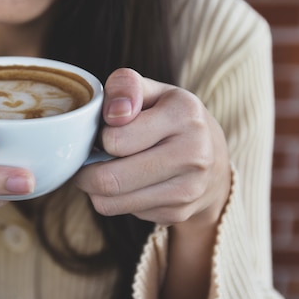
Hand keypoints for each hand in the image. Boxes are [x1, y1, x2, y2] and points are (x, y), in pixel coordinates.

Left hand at [73, 68, 230, 228]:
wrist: (213, 158)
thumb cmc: (170, 117)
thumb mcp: (151, 90)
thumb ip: (125, 86)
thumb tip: (111, 113)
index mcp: (184, 114)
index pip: (115, 139)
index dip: (99, 137)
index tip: (104, 132)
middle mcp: (192, 153)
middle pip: (109, 179)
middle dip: (85, 171)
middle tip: (85, 160)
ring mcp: (188, 188)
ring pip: (111, 202)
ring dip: (94, 189)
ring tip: (101, 170)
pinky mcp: (178, 213)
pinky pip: (123, 211)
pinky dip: (114, 200)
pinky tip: (126, 183)